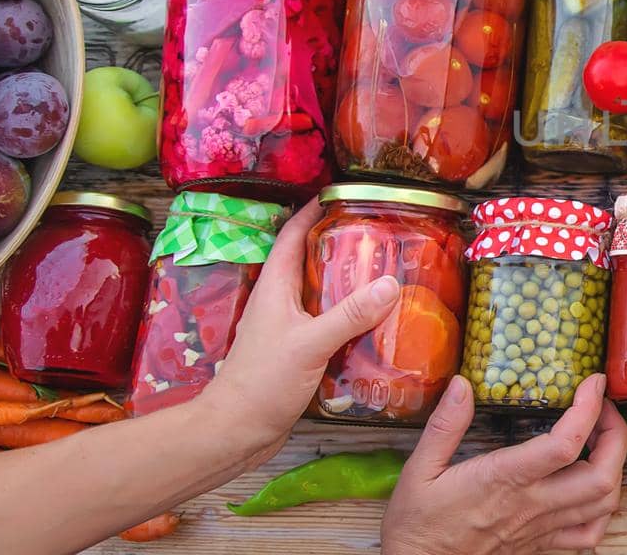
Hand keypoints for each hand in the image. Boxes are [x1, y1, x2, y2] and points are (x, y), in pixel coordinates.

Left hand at [200, 200, 400, 461]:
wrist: (236, 431)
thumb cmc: (262, 382)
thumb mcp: (310, 344)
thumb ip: (349, 315)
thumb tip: (390, 284)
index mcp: (275, 289)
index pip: (292, 236)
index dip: (313, 212)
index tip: (342, 195)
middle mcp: (279, 303)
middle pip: (311, 263)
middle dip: (341, 247)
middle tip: (379, 237)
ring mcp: (287, 330)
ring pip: (320, 296)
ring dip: (347, 286)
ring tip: (386, 277)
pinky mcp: (297, 354)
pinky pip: (327, 326)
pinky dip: (349, 320)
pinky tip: (375, 326)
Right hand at [381, 373, 626, 554]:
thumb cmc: (418, 523)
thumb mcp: (420, 469)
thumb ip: (444, 425)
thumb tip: (461, 384)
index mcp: (505, 479)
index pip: (564, 443)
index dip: (589, 408)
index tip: (593, 382)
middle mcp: (532, 504)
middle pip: (601, 476)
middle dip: (616, 436)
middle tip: (604, 410)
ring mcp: (541, 527)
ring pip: (603, 504)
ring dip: (613, 467)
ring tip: (601, 441)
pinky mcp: (541, 544)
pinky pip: (589, 533)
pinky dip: (602, 508)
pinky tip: (591, 486)